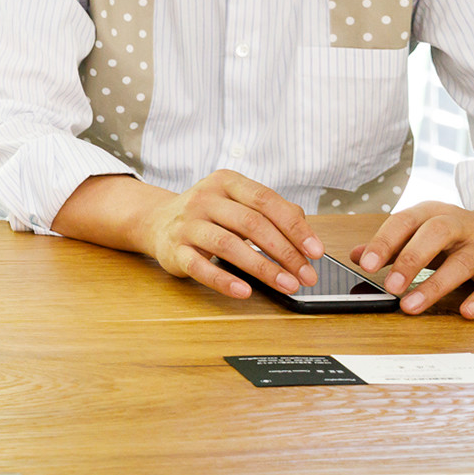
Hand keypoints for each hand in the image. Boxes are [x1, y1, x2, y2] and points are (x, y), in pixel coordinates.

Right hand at [139, 169, 325, 299]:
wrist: (157, 221)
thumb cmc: (209, 214)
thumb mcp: (238, 202)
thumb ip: (272, 212)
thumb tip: (305, 234)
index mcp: (227, 182)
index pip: (267, 201)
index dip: (295, 227)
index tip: (316, 251)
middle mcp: (205, 198)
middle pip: (251, 223)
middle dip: (285, 252)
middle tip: (306, 275)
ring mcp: (187, 223)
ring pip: (228, 245)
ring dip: (262, 268)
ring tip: (286, 285)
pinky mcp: (174, 249)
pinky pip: (200, 266)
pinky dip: (223, 281)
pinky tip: (244, 292)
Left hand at [350, 190, 473, 318]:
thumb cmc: (456, 236)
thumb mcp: (422, 232)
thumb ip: (391, 244)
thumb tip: (357, 255)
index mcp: (433, 213)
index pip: (404, 222)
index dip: (384, 242)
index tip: (366, 265)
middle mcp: (460, 225)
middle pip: (434, 235)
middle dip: (410, 260)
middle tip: (389, 287)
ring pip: (461, 262)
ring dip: (435, 285)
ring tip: (411, 306)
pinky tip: (466, 312)